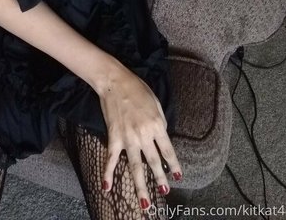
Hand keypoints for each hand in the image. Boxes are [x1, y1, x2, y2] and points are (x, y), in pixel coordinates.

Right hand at [97, 62, 181, 206]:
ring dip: (141, 186)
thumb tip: (161, 138)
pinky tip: (107, 186)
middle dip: (161, 178)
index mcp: (157, 124)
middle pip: (154, 161)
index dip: (174, 165)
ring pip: (136, 166)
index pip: (168, 150)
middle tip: (165, 192)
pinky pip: (112, 159)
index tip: (179, 177)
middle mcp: (144, 134)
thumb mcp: (156, 103)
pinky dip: (108, 173)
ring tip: (146, 202)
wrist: (114, 82)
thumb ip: (160, 122)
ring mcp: (128, 138)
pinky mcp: (114, 137)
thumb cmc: (137, 89)